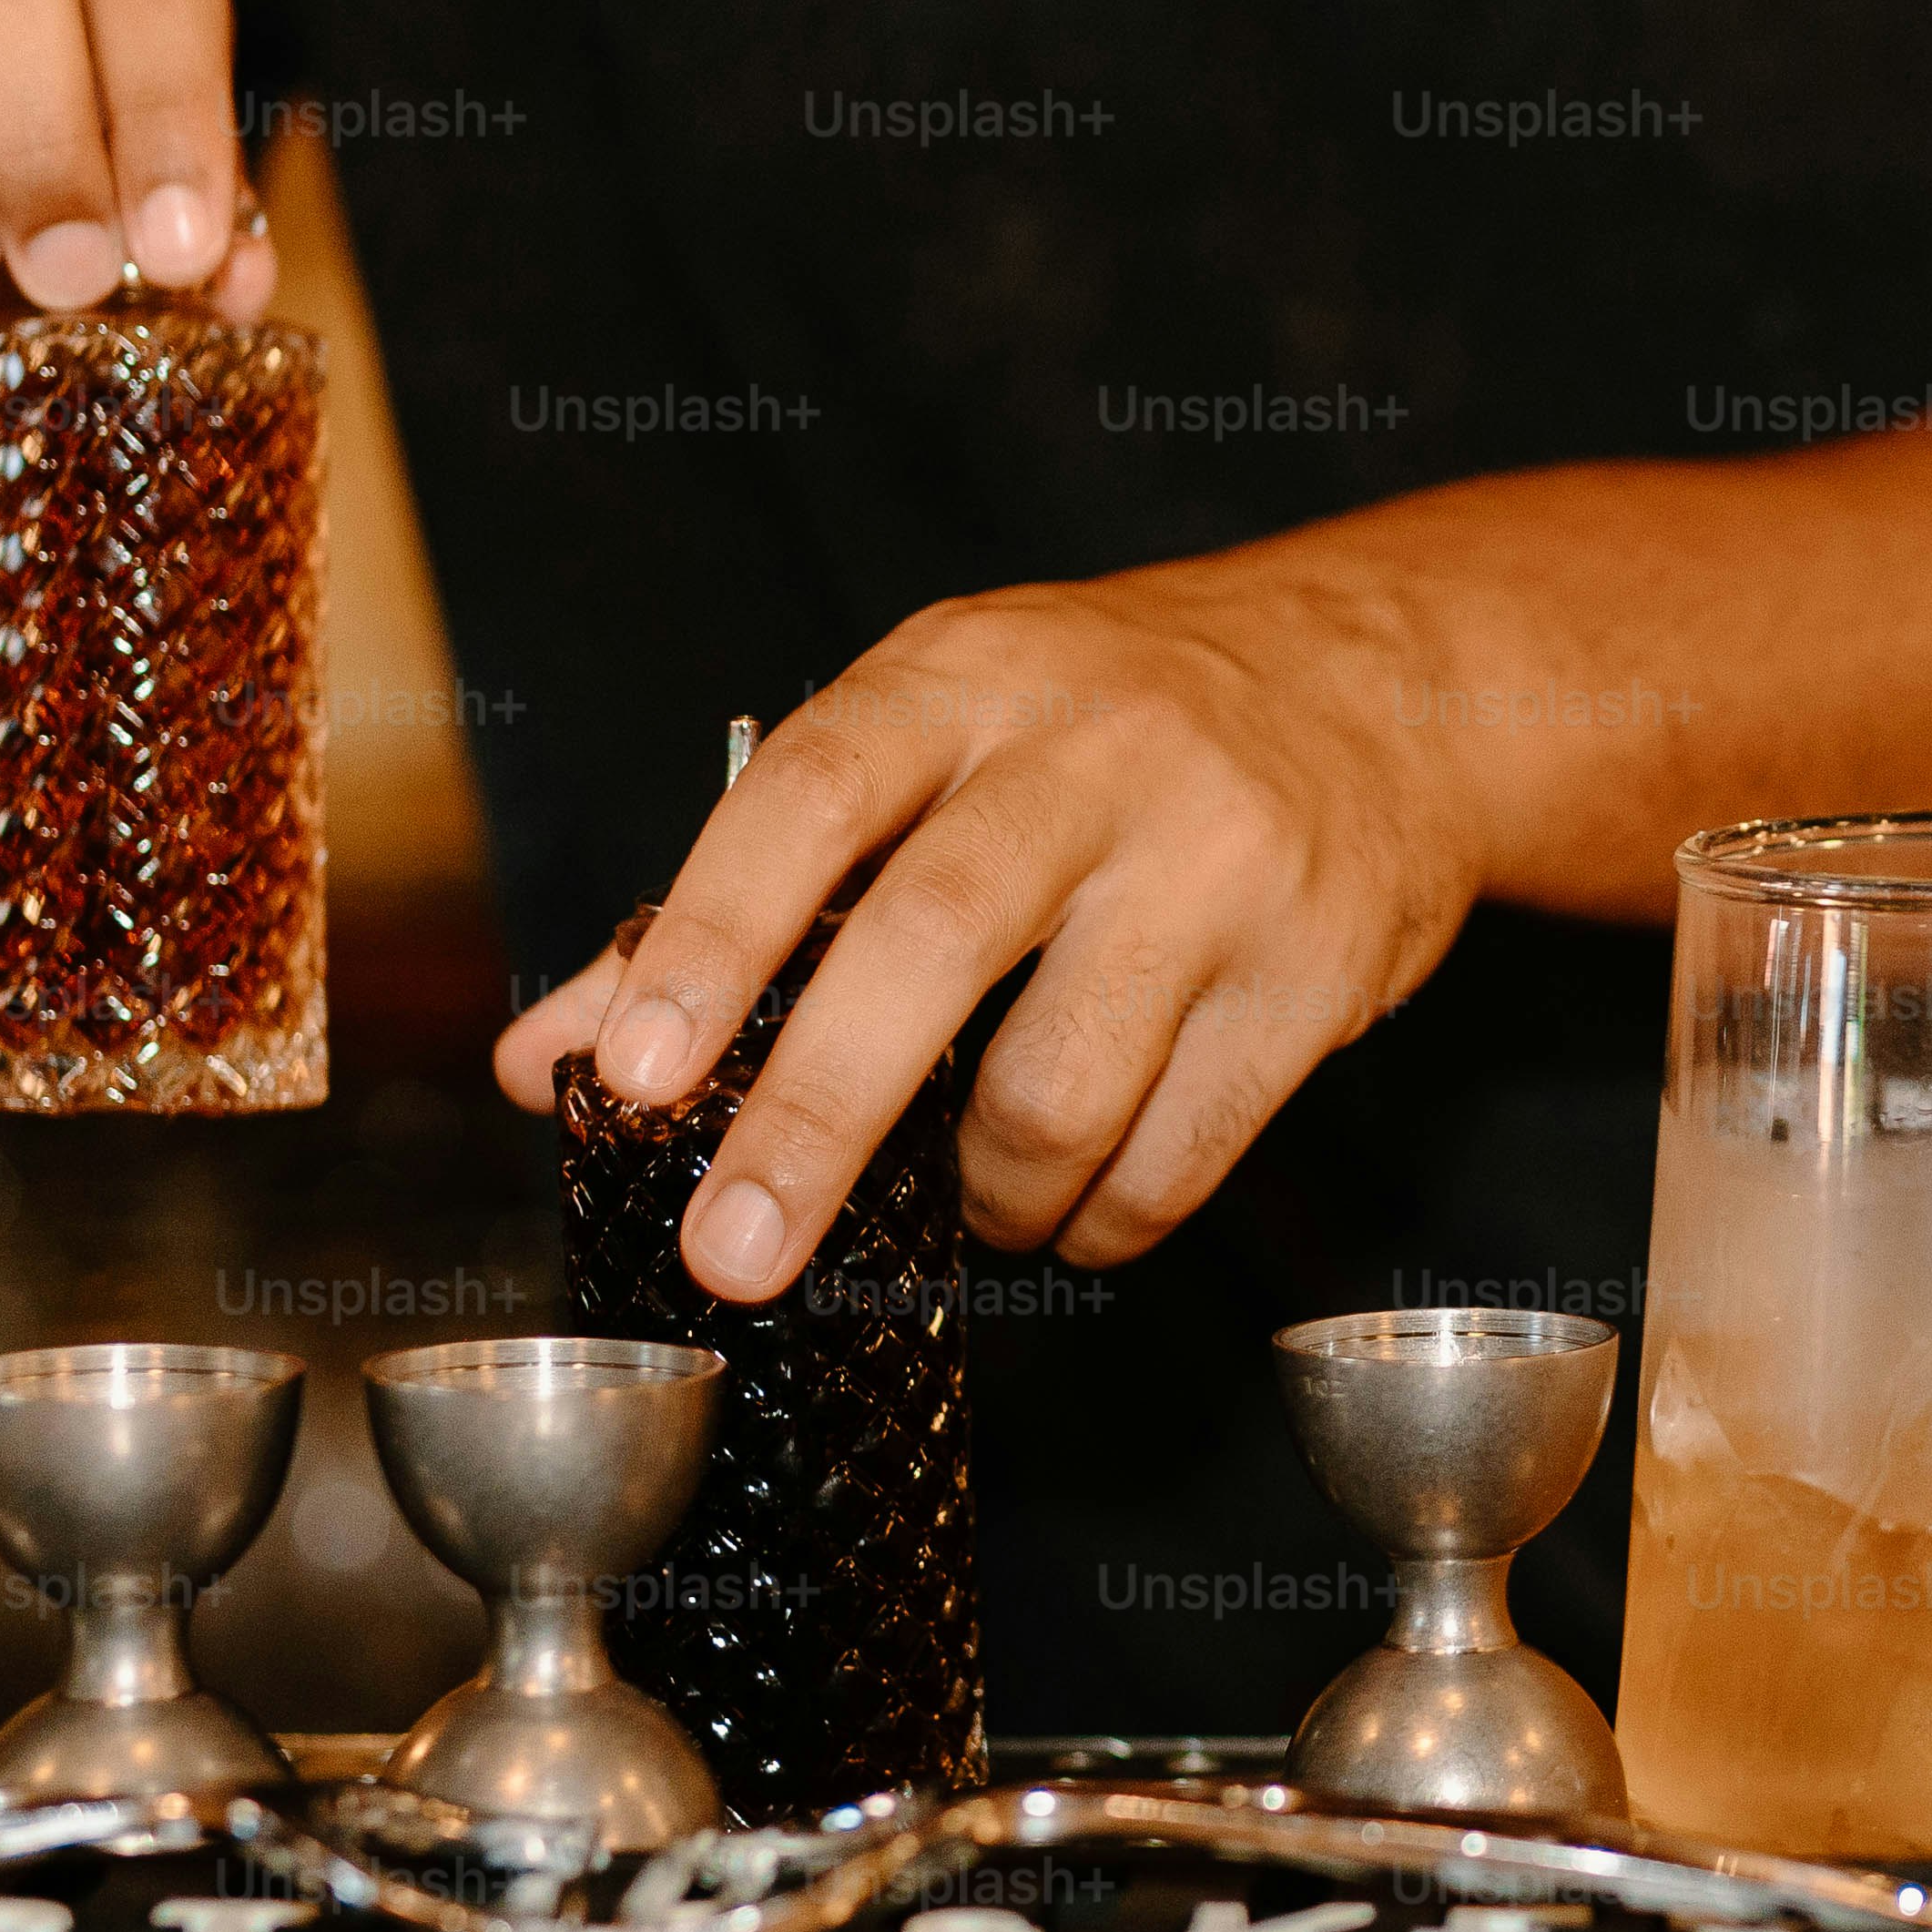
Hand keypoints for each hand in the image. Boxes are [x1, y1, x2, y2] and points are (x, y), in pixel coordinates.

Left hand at [489, 556, 1483, 1299]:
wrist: (1385, 692)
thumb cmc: (1105, 728)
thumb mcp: (924, 741)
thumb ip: (738, 899)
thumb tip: (546, 1062)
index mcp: (969, 680)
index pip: (812, 797)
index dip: (708, 939)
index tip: (629, 1080)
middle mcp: (1099, 755)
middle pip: (932, 948)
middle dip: (813, 1122)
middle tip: (733, 1251)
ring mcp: (1222, 863)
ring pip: (1061, 1085)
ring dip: (984, 1194)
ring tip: (970, 1207)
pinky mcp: (1319, 972)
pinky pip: (1179, 1155)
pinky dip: (1099, 1221)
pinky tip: (1075, 1205)